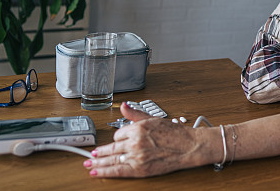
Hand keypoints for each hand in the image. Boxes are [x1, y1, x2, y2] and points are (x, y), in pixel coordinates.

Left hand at [85, 103, 211, 177]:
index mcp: (138, 128)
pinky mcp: (140, 169)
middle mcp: (135, 142)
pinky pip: (118, 171)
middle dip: (99, 153)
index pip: (118, 133)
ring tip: (90, 165)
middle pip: (111, 148)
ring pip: (111, 160)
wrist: (189, 146)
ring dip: (98, 163)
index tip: (116, 140)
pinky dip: (105, 173)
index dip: (118, 137)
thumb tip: (124, 106)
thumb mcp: (154, 119)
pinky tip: (97, 173)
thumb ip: (135, 114)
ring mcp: (136, 156)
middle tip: (90, 156)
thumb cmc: (176, 133)